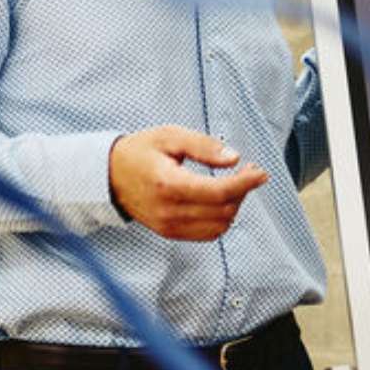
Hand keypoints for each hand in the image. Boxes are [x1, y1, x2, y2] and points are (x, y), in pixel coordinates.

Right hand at [108, 126, 266, 240]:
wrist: (109, 175)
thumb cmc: (140, 151)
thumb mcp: (169, 136)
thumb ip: (203, 146)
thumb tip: (234, 158)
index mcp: (168, 184)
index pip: (219, 192)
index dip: (245, 183)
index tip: (261, 172)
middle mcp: (169, 211)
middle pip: (223, 210)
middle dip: (243, 191)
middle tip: (247, 171)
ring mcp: (168, 226)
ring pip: (219, 226)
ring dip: (234, 206)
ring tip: (232, 185)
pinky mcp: (169, 233)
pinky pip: (207, 234)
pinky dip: (221, 219)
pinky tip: (219, 200)